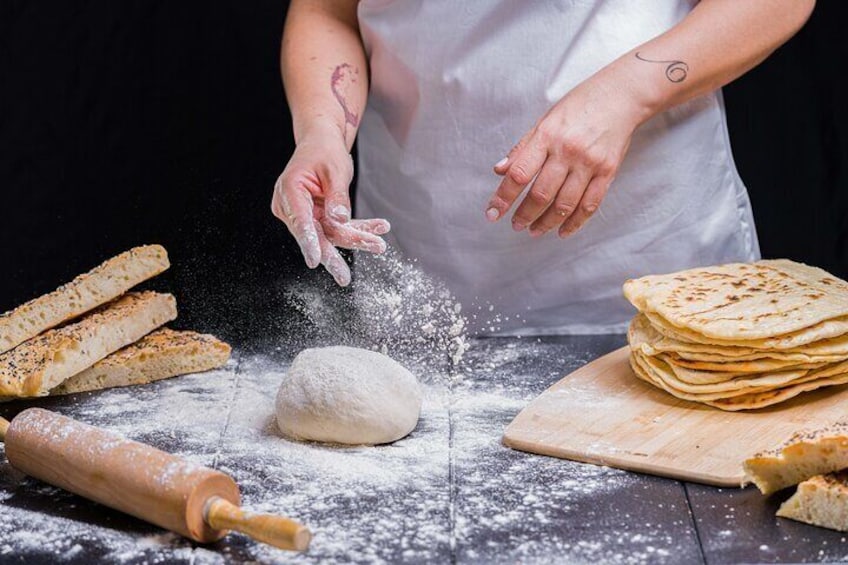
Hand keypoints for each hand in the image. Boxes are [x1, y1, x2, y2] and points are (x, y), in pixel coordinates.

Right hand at [271, 127, 389, 285]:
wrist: (322, 142)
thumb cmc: (325, 151)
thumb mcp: (336, 170)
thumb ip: (338, 196)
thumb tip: (340, 220)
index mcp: (290, 190)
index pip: (300, 220)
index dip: (309, 241)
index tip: (315, 260)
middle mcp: (291, 205)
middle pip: (314, 234)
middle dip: (333, 254)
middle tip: (344, 277)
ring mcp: (302, 213)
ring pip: (329, 234)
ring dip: (355, 238)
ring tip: (378, 244)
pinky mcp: (314, 217)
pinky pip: (336, 227)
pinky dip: (356, 229)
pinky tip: (377, 228)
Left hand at [485, 77, 642, 237]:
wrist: (620, 96)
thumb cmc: (578, 106)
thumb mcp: (545, 120)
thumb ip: (522, 148)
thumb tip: (499, 170)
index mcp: (547, 136)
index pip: (519, 173)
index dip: (503, 197)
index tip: (493, 213)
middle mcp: (567, 151)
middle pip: (541, 194)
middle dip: (524, 215)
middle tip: (515, 225)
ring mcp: (589, 163)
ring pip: (564, 204)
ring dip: (547, 222)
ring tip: (535, 231)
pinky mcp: (608, 171)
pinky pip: (590, 205)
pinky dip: (574, 222)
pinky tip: (562, 231)